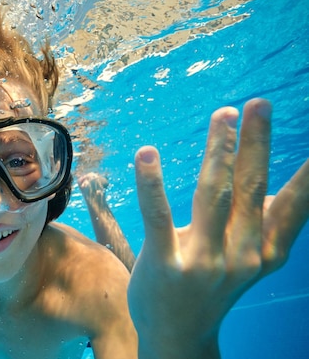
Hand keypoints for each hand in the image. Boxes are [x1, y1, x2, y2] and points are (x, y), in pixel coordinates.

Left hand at [127, 98, 308, 358]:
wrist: (180, 335)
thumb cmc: (212, 286)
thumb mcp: (250, 257)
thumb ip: (267, 223)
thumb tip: (289, 186)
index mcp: (266, 251)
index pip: (294, 205)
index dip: (308, 175)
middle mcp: (242, 255)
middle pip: (251, 189)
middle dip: (256, 145)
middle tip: (259, 104)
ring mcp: (204, 261)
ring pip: (213, 195)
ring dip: (219, 151)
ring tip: (224, 114)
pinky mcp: (165, 263)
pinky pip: (158, 216)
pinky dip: (152, 183)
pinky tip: (147, 152)